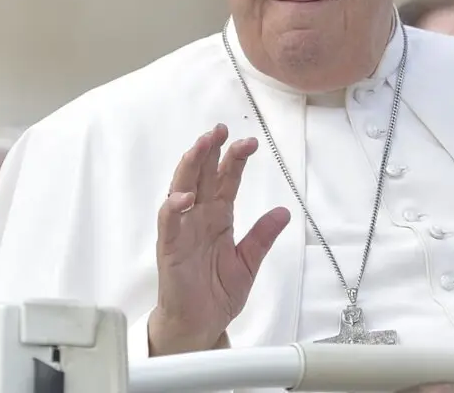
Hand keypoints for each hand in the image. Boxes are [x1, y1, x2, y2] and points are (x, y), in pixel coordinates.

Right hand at [148, 123, 290, 355]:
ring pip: (182, 189)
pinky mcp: (170, 250)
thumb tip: (284, 212)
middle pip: (202, 176)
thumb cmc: (217, 293)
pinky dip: (174, 208)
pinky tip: (184, 196)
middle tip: (220, 129)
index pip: (225, 180)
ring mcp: (182, 231)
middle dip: (210, 150)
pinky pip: (169, 224)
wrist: (200, 325)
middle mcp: (199, 218)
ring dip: (190, 166)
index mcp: (218, 217)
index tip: (250, 142)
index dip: (235, 159)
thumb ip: (262, 236)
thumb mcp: (249, 262)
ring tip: (201, 145)